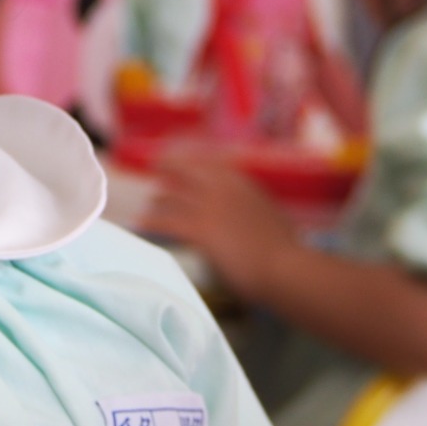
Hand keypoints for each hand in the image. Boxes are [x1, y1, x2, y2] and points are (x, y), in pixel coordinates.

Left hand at [140, 148, 298, 304]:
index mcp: (242, 183)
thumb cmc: (285, 248)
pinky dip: (152, 221)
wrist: (284, 266)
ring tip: (150, 206)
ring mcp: (209, 207)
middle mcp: (223, 188)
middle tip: (156, 167)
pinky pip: (167, 220)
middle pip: (185, 170)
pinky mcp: (199, 229)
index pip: (210, 164)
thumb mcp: (272, 216)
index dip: (192, 161)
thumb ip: (255, 208)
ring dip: (159, 201)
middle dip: (169, 167)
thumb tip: (252, 212)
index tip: (182, 159)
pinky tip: (142, 224)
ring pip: (173, 197)